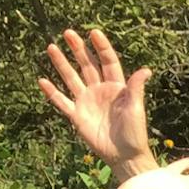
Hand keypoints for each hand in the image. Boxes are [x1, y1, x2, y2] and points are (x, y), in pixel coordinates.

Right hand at [40, 27, 156, 179]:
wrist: (125, 156)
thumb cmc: (135, 133)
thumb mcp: (136, 109)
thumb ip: (136, 89)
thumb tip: (146, 70)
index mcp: (116, 87)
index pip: (108, 62)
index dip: (101, 47)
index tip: (94, 32)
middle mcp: (99, 91)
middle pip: (87, 65)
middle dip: (78, 49)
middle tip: (68, 33)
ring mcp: (86, 102)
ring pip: (71, 78)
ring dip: (61, 63)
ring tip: (51, 47)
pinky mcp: (77, 115)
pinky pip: (61, 101)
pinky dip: (52, 92)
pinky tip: (42, 80)